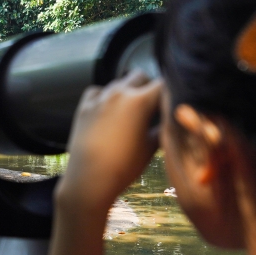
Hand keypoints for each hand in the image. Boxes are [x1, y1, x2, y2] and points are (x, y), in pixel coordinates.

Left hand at [57, 70, 162, 212]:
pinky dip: (104, 97)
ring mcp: (99, 97)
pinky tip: (108, 111)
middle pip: (140, 76)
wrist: (89, 178)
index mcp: (140, 100)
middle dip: (148, 86)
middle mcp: (119, 92)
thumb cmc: (124, 166)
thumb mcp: (152, 147)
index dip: (170, 91)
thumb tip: (169, 118)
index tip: (171, 100)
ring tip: (129, 111)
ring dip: (127, 91)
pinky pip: (97, 91)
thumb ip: (162, 126)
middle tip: (151, 106)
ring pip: (119, 82)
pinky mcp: (83, 106)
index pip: (163, 84)